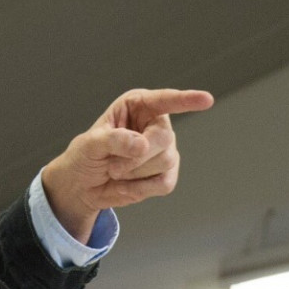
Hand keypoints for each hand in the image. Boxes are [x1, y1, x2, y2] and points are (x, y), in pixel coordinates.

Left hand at [41, 88, 213, 242]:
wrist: (82, 185)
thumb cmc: (85, 156)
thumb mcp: (89, 144)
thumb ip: (113, 140)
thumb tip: (142, 145)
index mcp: (138, 106)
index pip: (165, 100)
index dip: (186, 100)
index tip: (206, 100)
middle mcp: (155, 125)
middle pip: (164, 138)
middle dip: (136, 156)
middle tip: (112, 166)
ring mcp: (164, 150)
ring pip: (165, 161)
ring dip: (133, 172)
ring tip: (114, 171)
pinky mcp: (165, 174)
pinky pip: (165, 183)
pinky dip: (141, 189)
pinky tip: (124, 186)